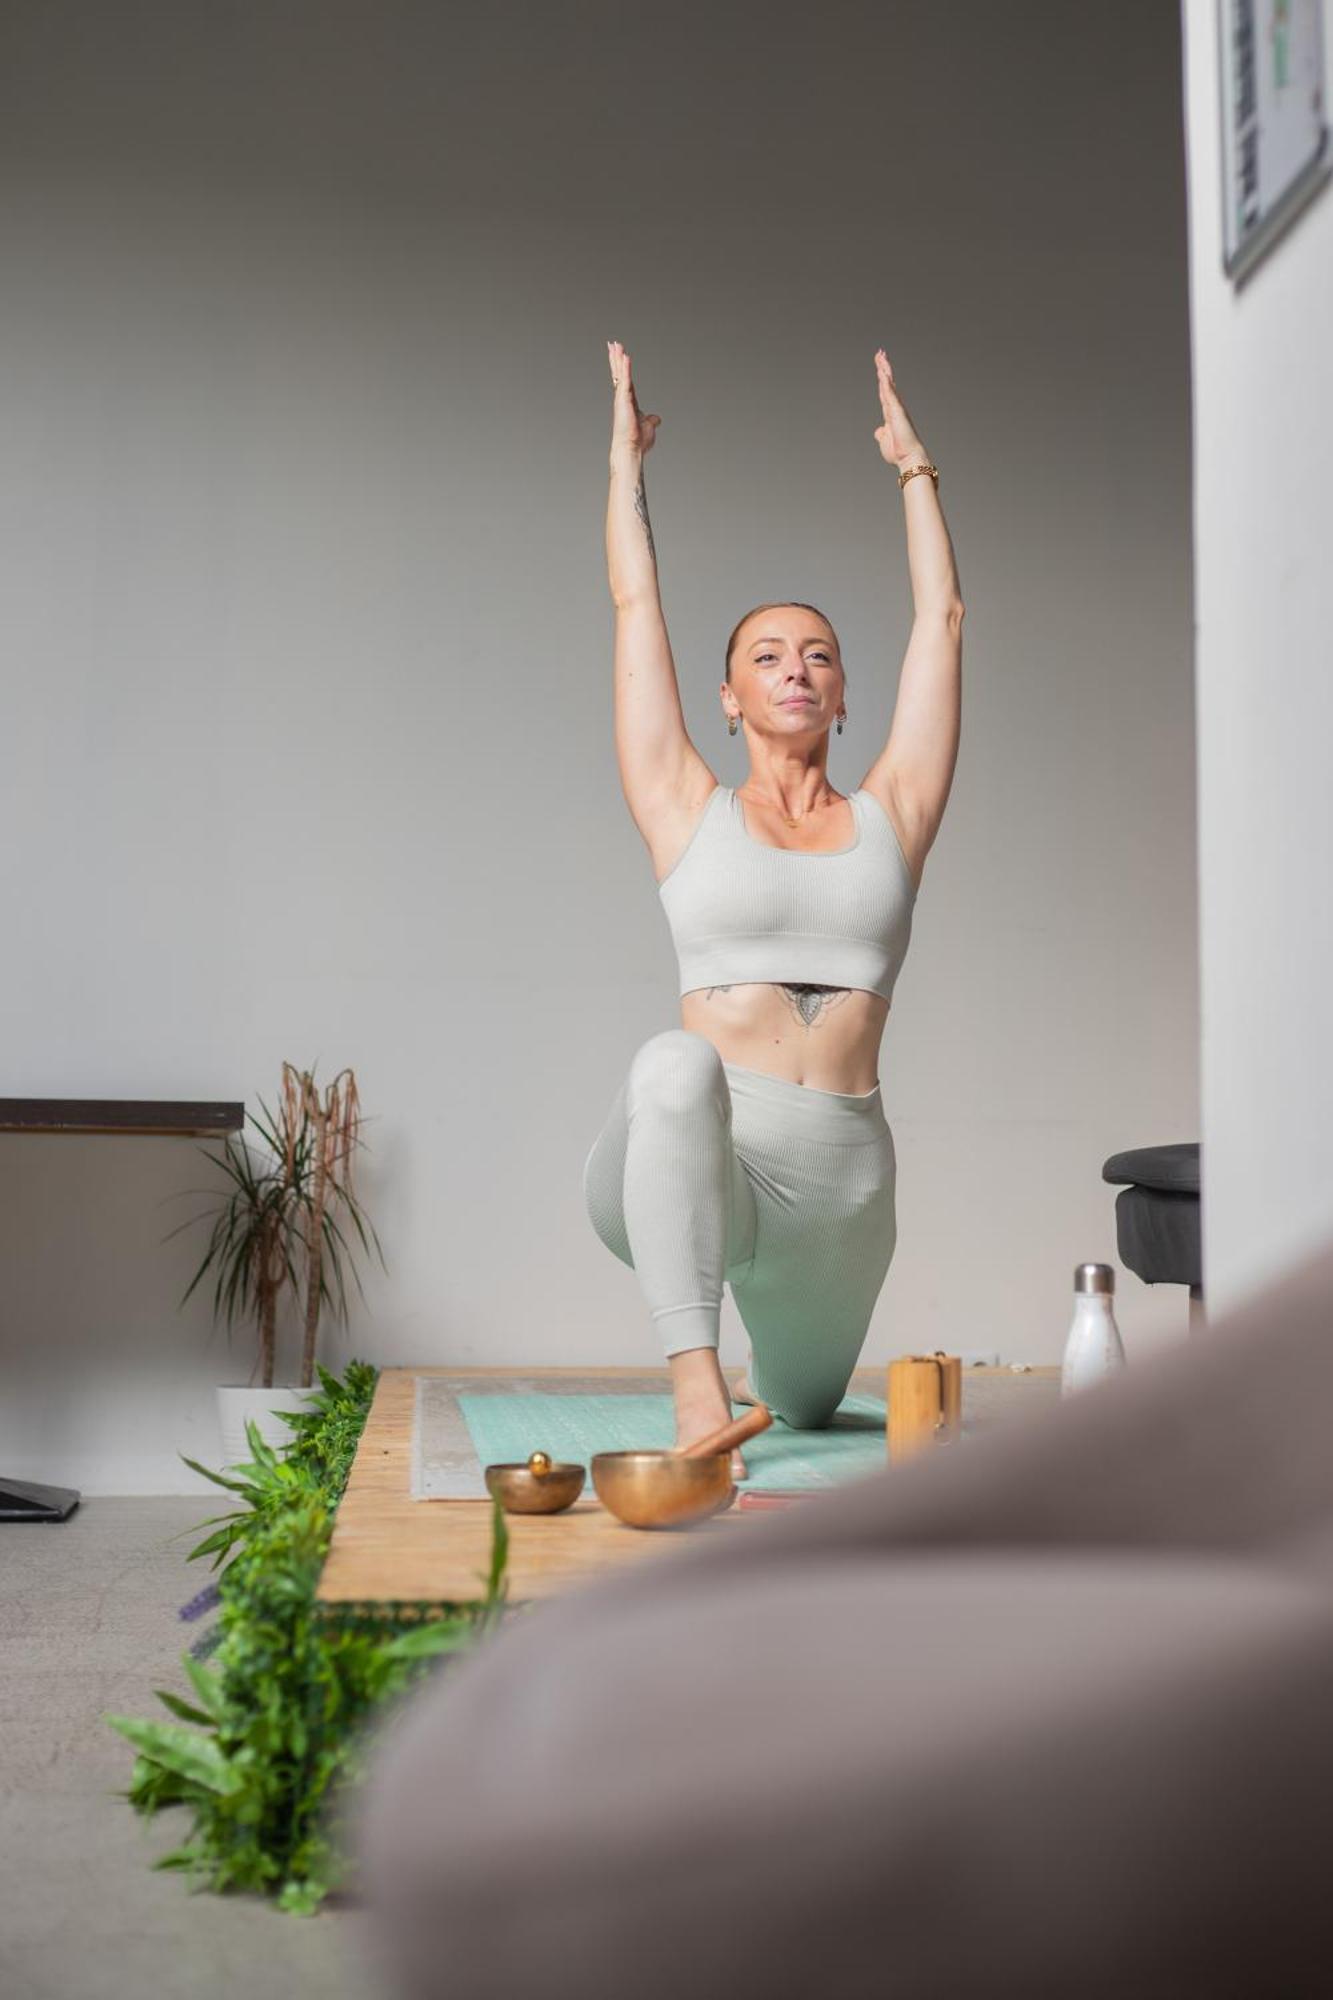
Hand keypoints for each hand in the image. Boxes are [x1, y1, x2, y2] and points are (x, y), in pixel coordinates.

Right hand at [607, 340, 660, 457]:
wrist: (631, 449)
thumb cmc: (637, 441)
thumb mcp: (649, 426)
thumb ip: (652, 420)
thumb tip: (657, 418)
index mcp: (628, 402)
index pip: (624, 380)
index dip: (622, 368)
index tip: (619, 356)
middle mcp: (622, 397)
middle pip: (619, 373)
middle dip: (616, 358)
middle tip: (612, 344)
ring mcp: (621, 398)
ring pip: (620, 373)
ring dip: (618, 358)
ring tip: (615, 344)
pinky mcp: (624, 399)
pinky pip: (626, 380)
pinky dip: (626, 368)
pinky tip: (626, 356)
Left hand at [872, 348, 926, 468]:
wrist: (908, 458)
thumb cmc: (898, 452)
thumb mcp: (885, 440)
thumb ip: (882, 433)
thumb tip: (879, 430)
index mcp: (891, 413)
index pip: (884, 391)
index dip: (881, 378)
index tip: (879, 365)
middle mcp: (894, 407)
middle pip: (887, 383)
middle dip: (883, 367)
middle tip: (880, 353)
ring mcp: (896, 408)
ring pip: (889, 384)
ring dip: (884, 369)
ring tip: (880, 356)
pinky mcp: (897, 411)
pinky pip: (890, 394)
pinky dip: (885, 383)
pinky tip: (881, 372)